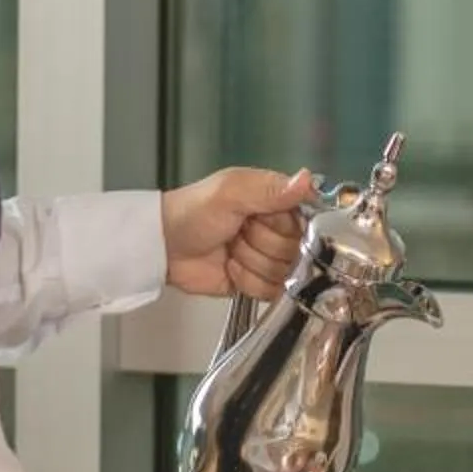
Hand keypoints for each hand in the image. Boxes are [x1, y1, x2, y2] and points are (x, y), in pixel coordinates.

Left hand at [163, 166, 313, 300]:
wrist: (163, 247)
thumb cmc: (193, 212)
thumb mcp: (229, 192)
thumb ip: (270, 189)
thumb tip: (307, 180)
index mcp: (278, 201)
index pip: (308, 220)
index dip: (286, 226)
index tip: (261, 221)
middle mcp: (279, 230)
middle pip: (297, 250)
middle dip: (262, 245)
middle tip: (237, 233)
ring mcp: (270, 258)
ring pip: (285, 273)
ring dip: (251, 263)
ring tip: (230, 249)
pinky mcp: (260, 283)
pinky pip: (271, 291)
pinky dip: (247, 281)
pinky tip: (230, 267)